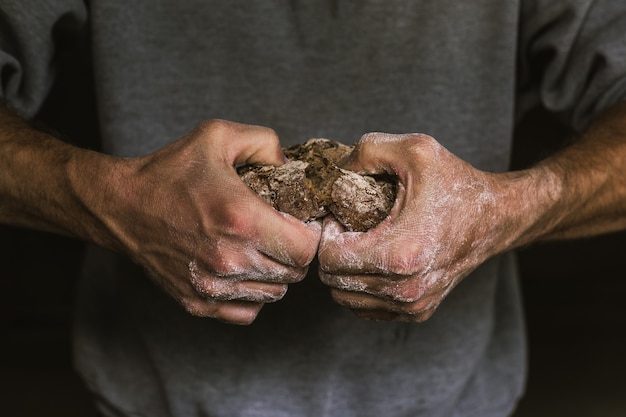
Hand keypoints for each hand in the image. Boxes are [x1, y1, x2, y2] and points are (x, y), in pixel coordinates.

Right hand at [99, 120, 320, 323]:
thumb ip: (264, 142)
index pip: (305, 249)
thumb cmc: (170, 173)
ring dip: (274, 274)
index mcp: (242, 219)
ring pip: (273, 294)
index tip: (298, 223)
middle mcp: (230, 259)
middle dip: (293, 252)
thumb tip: (289, 166)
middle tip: (279, 234)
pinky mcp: (198, 302)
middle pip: (293, 273)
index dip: (309, 235)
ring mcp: (212, 286)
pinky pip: (247, 311)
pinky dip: (252, 295)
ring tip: (259, 250)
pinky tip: (242, 271)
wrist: (121, 206)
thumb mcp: (218, 136)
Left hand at [318, 132, 523, 321]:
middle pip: (333, 282)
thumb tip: (334, 172)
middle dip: (332, 251)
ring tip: (361, 242)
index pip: (330, 258)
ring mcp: (412, 304)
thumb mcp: (414, 150)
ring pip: (346, 299)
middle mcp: (406, 288)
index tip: (341, 215)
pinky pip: (367, 308)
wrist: (496, 217)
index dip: (327, 232)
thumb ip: (367, 151)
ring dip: (345, 271)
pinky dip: (361, 287)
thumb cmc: (457, 184)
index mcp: (401, 253)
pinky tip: (374, 260)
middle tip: (348, 227)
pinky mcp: (418, 311)